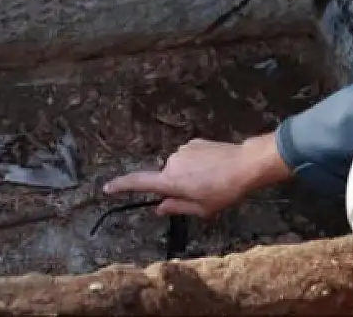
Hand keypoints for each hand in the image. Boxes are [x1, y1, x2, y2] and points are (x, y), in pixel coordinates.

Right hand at [103, 134, 288, 217]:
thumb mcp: (202, 209)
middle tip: (200, 196)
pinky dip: (197, 165)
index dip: (121, 186)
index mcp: (170, 181)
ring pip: (179, 168)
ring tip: (212, 182)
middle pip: (166, 178)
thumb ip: (177, 207)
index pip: (139, 183)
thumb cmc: (224, 191)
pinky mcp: (194, 142)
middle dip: (177, 187)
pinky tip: (214, 169)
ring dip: (189, 175)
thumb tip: (159, 207)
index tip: (107, 187)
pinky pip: (190, 157)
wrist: (245, 164)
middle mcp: (171, 162)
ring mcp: (182, 150)